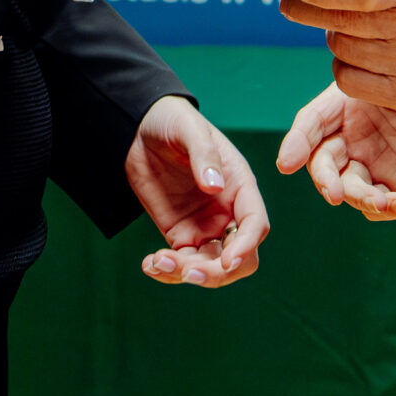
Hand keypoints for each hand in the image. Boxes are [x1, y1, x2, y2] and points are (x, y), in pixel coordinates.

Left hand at [126, 95, 268, 287]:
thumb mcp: (189, 129)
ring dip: (187, 274)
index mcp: (240, 186)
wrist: (140, 128)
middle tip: (187, 273)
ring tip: (157, 262)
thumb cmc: (173, 121)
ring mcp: (205, 226)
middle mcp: (227, 211)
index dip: (247, 246)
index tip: (228, 261)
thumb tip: (215, 186)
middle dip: (217, 273)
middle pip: (239, 257)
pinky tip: (150, 264)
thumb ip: (204, 155)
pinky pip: (181, 263)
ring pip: (209, 266)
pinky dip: (168, 271)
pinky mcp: (180, 234)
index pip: (255, 224)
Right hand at [275, 84, 395, 220]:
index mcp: (342, 110)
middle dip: (326, 180)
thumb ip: (351, 93)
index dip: (296, 144)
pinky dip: (386, 209)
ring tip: (383, 201)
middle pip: (325, 165)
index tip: (286, 164)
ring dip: (361, 199)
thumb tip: (304, 129)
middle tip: (333, 192)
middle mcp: (352, 139)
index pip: (310, 127)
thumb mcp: (380, 75)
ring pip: (351, 189)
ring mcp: (373, 164)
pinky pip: (382, 205)